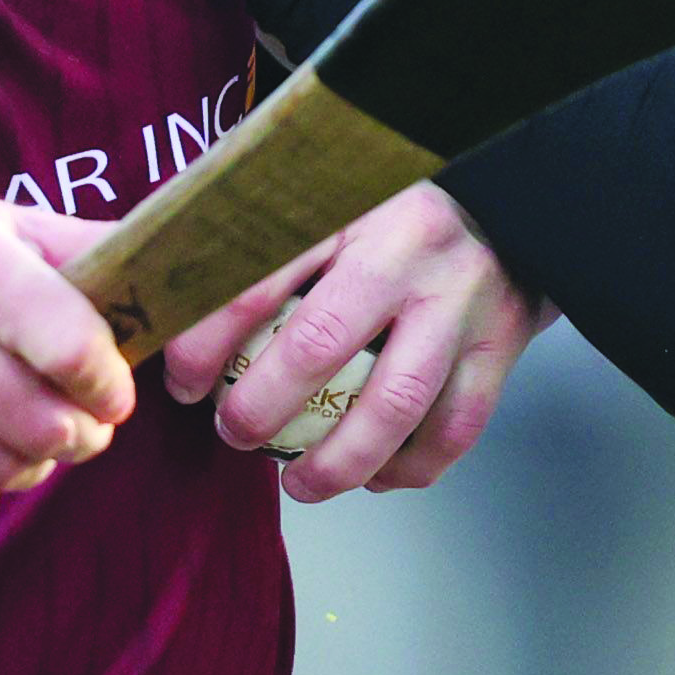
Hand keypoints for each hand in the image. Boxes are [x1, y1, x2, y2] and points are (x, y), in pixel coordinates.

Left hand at [156, 183, 547, 504]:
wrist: (513, 190)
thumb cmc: (392, 204)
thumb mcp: (323, 191)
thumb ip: (256, 231)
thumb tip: (161, 283)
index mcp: (344, 205)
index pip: (255, 279)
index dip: (205, 344)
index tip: (181, 383)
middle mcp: (405, 249)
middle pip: (319, 347)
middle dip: (262, 410)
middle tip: (234, 435)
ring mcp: (460, 299)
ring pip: (394, 404)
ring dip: (338, 462)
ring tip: (299, 483)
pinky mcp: (501, 341)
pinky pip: (454, 427)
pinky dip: (410, 467)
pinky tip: (374, 477)